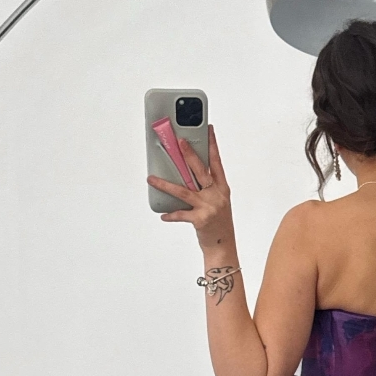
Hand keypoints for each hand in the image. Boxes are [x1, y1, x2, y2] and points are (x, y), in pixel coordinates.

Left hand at [147, 124, 235, 252]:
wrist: (223, 245)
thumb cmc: (219, 222)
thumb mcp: (217, 201)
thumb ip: (206, 187)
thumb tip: (185, 174)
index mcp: (222, 188)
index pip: (216, 162)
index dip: (212, 145)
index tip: (209, 130)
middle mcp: (216, 195)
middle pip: (200, 171)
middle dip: (190, 155)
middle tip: (180, 142)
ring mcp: (209, 207)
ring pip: (184, 191)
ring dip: (165, 184)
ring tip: (152, 178)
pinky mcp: (201, 219)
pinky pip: (181, 214)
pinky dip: (171, 215)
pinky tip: (163, 215)